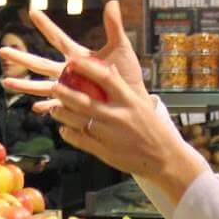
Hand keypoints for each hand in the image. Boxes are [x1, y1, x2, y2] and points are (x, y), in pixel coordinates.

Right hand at [0, 1, 146, 96]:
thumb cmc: (128, 74)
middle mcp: (69, 72)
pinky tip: (36, 108)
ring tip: (6, 83)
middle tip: (2, 50)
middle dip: (20, 57)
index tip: (33, 10)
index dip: (45, 25)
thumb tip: (112, 1)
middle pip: (39, 63)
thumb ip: (114, 26)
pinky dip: (47, 108)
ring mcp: (70, 90)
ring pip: (42, 87)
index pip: (57, 38)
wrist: (135, 99)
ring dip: (24, 85)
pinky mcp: (75, 106)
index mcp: (78, 56)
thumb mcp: (121, 48)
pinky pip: (57, 108)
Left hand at [3, 50, 205, 203]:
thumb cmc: (151, 127)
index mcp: (129, 101)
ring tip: (54, 108)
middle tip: (54, 86)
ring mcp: (111, 135)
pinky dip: (69, 134)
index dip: (87, 68)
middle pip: (85, 101)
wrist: (164, 157)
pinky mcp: (106, 152)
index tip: (72, 61)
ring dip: (63, 114)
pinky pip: (81, 140)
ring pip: (79, 121)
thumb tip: (109, 69)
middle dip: (65, 93)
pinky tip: (63, 129)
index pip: (106, 78)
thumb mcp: (140, 104)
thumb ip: (123, 88)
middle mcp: (119, 116)